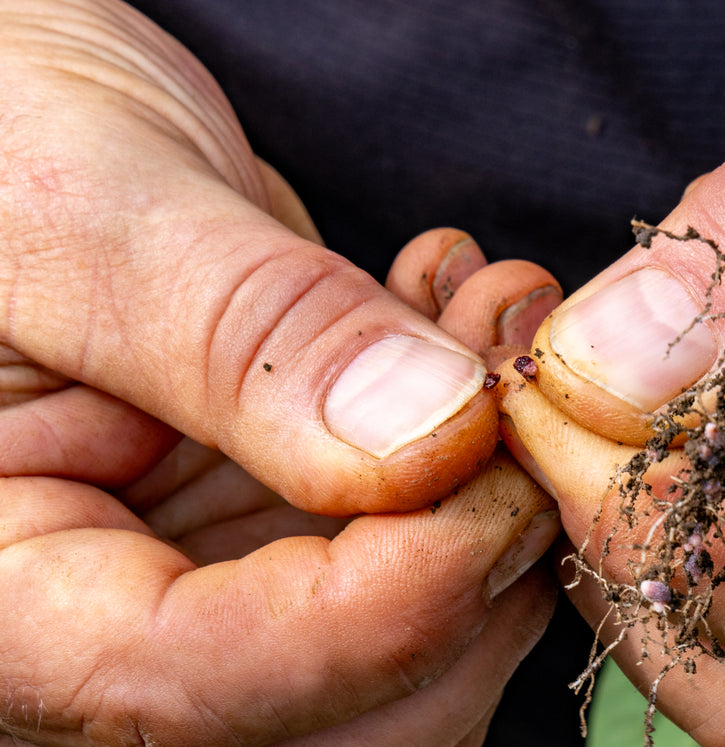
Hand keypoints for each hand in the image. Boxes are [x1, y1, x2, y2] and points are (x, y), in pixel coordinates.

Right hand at [0, 1, 562, 742]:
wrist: (19, 118)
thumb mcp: (85, 213)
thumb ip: (242, 334)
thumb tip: (431, 436)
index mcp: (5, 591)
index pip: (197, 686)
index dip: (381, 608)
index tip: (492, 469)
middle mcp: (120, 617)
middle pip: (350, 712)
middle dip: (472, 557)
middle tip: (510, 379)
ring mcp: (227, 575)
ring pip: (425, 643)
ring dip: (499, 486)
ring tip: (486, 320)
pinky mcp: (300, 519)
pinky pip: (440, 543)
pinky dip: (490, 445)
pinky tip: (463, 319)